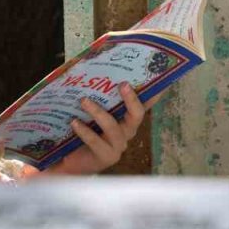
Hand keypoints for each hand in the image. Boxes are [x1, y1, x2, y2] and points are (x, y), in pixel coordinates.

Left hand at [45, 83, 161, 175]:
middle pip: (137, 115)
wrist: (69, 160)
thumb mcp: (88, 110)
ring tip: (84, 101)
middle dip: (131, 99)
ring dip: (98, 112)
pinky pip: (96, 142)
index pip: (143, 103)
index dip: (153, 93)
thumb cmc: (80, 129)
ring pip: (113, 127)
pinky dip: (85, 131)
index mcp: (126, 118)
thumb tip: (87, 68)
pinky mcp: (106, 157)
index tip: (159, 80)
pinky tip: (75, 122)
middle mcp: (127, 131)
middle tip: (122, 84)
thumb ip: (93, 94)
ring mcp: (118, 146)